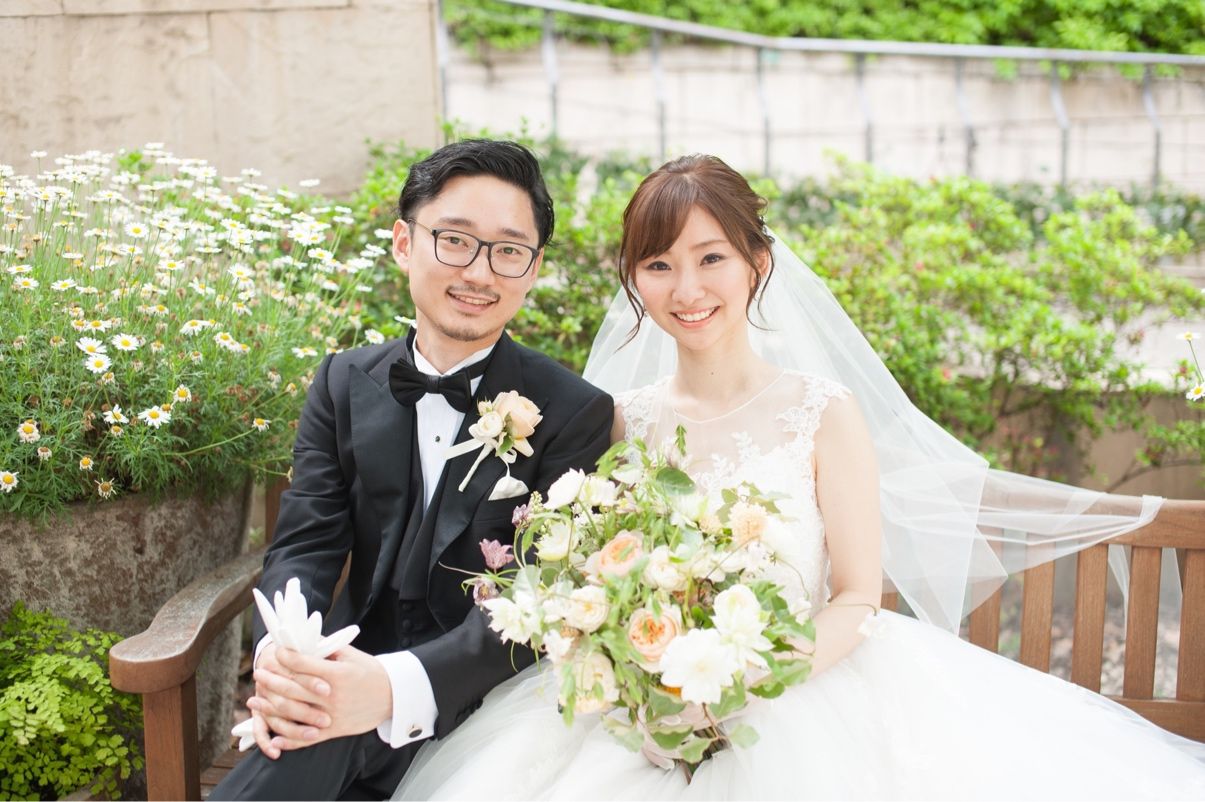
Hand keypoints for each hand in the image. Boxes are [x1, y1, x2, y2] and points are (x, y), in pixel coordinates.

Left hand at [252, 644, 392, 752]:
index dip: (286, 658)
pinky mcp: (334, 731)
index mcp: (337, 674)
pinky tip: (274, 738)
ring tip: (256, 701)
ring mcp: (332, 715)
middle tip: (258, 674)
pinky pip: (307, 738)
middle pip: (294, 688)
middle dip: (272, 680)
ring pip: (295, 714)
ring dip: (271, 708)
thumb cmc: (371, 672)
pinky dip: (289, 740)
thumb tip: (304, 639)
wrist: (393, 697)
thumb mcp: (352, 656)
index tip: (275, 653)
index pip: (304, 665)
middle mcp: (332, 696)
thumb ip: (328, 649)